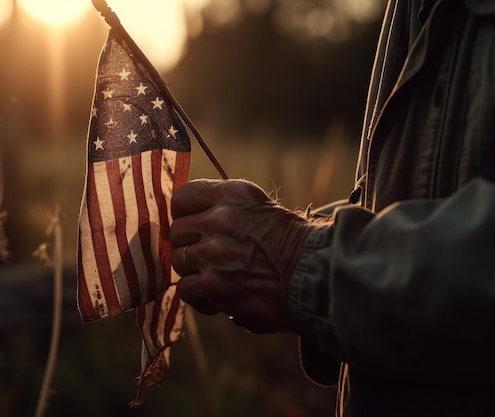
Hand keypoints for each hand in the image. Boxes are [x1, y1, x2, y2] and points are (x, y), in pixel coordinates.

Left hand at [170, 179, 313, 332]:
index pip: (183, 197)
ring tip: (219, 277)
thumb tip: (188, 220)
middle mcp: (220, 218)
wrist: (317, 276)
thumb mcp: (260, 208)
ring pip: (179, 261)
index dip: (182, 214)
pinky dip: (198, 296)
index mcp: (233, 194)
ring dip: (195, 272)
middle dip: (190, 246)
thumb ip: (224, 209)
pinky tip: (216, 297)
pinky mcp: (214, 284)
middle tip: (209, 257)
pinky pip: (185, 288)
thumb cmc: (294, 245)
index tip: (191, 225)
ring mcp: (214, 252)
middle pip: (177, 232)